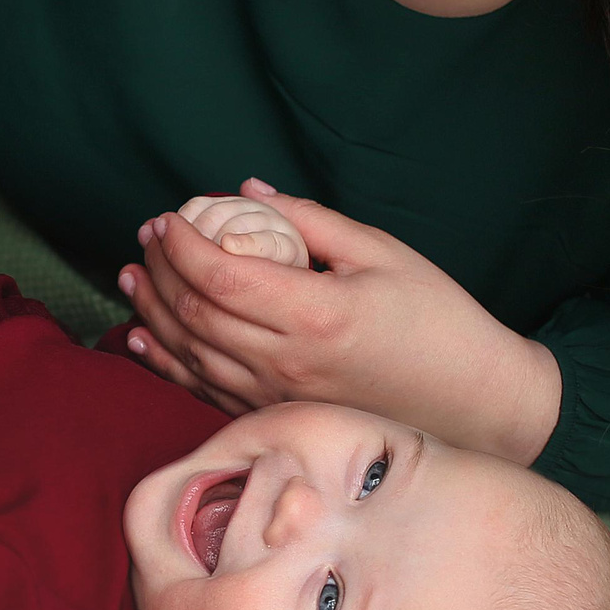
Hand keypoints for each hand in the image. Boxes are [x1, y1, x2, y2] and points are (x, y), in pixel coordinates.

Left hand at [115, 179, 561, 463]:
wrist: (476, 403)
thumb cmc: (437, 320)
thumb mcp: (381, 253)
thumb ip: (308, 220)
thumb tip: (246, 192)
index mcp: (315, 315)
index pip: (220, 276)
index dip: (181, 244)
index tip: (168, 217)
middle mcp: (287, 363)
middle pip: (194, 314)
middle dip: (160, 269)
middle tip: (148, 235)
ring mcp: (278, 398)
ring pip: (190, 354)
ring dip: (152, 312)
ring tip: (133, 275)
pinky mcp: (277, 418)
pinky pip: (204, 391)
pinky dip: (167, 363)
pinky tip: (143, 339)